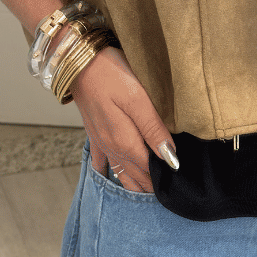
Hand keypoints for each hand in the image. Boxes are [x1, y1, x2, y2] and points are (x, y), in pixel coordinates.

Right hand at [69, 45, 176, 192]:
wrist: (78, 60)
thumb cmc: (111, 75)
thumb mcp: (138, 100)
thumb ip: (154, 131)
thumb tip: (171, 160)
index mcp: (125, 142)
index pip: (149, 171)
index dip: (164, 181)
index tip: (178, 190)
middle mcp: (112, 148)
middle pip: (135, 176)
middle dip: (150, 187)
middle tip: (168, 196)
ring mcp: (101, 142)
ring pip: (119, 173)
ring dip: (133, 184)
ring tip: (147, 194)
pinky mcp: (93, 132)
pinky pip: (100, 161)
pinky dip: (109, 173)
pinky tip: (113, 178)